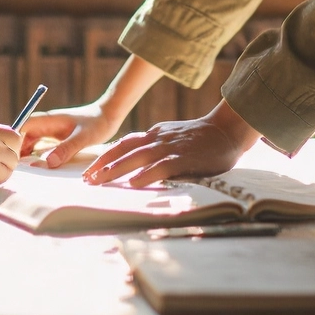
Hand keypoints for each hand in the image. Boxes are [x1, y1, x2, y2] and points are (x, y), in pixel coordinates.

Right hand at [20, 103, 125, 167]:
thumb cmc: (97, 123)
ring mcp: (49, 131)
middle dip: (17, 152)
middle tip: (17, 171)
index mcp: (47, 120)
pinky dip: (36, 157)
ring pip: (30, 143)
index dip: (15, 142)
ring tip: (24, 173)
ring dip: (26, 156)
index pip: (22, 128)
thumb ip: (67, 149)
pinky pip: (39, 148)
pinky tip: (37, 169)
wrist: (108, 116)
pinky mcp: (55, 139)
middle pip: (22, 137)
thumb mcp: (83, 138)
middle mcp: (45, 125)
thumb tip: (49, 163)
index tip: (14, 159)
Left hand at [82, 103, 260, 187]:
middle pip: (125, 150)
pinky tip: (134, 184)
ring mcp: (171, 147)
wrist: (227, 129)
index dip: (105, 156)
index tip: (91, 170)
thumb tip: (138, 167)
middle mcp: (158, 138)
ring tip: (100, 181)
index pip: (124, 143)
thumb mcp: (173, 138)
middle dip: (104, 164)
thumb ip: (157, 149)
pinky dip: (146, 174)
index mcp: (155, 134)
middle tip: (87, 179)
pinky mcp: (184, 157)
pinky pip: (162, 166)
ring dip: (117, 169)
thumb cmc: (202, 138)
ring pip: (138, 157)